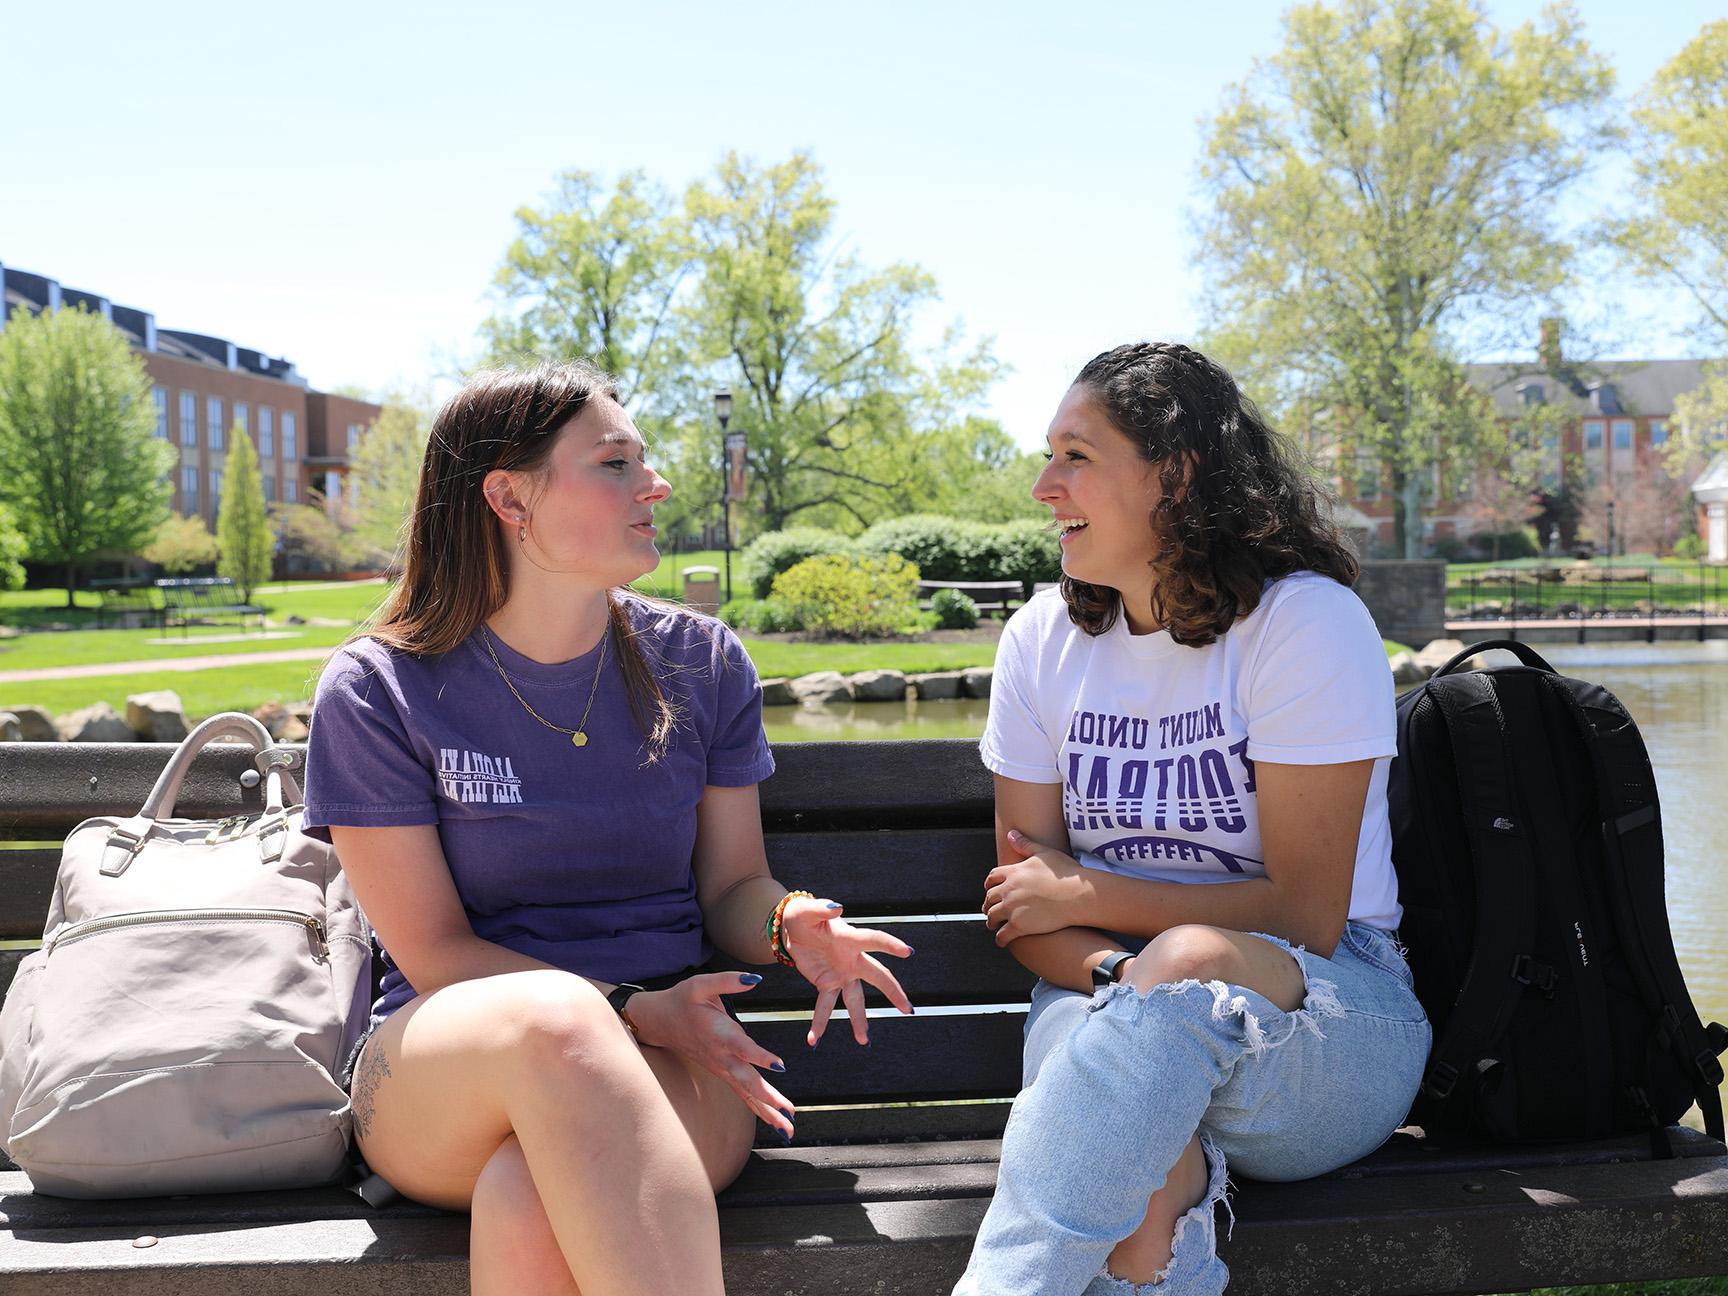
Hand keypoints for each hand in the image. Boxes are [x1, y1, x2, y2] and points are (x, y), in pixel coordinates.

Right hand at [625, 972, 796, 1139]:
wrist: (659, 1021)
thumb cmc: (682, 1000)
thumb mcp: (700, 984)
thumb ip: (729, 981)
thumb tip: (755, 979)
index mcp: (719, 1033)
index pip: (742, 1047)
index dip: (760, 1056)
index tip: (780, 1066)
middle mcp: (721, 1056)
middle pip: (746, 1081)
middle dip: (768, 1098)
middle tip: (788, 1113)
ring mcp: (721, 1068)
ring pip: (746, 1093)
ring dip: (768, 1111)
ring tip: (788, 1128)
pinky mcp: (722, 1072)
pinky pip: (742, 1094)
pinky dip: (759, 1108)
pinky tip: (776, 1121)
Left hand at [780, 896, 913, 1046]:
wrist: (791, 931)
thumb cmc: (802, 915)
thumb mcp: (806, 910)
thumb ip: (821, 908)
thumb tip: (837, 907)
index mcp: (850, 938)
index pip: (874, 940)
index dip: (890, 945)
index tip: (908, 952)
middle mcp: (852, 958)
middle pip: (877, 976)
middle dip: (893, 992)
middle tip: (907, 1010)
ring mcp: (842, 974)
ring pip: (855, 999)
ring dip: (859, 1020)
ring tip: (863, 1041)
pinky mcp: (826, 984)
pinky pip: (825, 1006)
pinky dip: (820, 1024)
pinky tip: (814, 1040)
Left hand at [982, 829, 1092, 945]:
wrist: (1078, 895)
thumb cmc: (1066, 874)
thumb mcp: (1044, 853)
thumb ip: (1025, 844)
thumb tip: (1011, 834)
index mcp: (1013, 873)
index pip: (992, 878)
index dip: (989, 884)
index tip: (990, 889)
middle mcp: (1008, 890)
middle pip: (989, 898)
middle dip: (988, 904)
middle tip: (989, 908)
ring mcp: (1012, 908)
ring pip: (992, 917)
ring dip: (991, 922)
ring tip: (993, 925)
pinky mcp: (1019, 926)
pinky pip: (1003, 935)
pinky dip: (1000, 939)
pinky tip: (1002, 941)